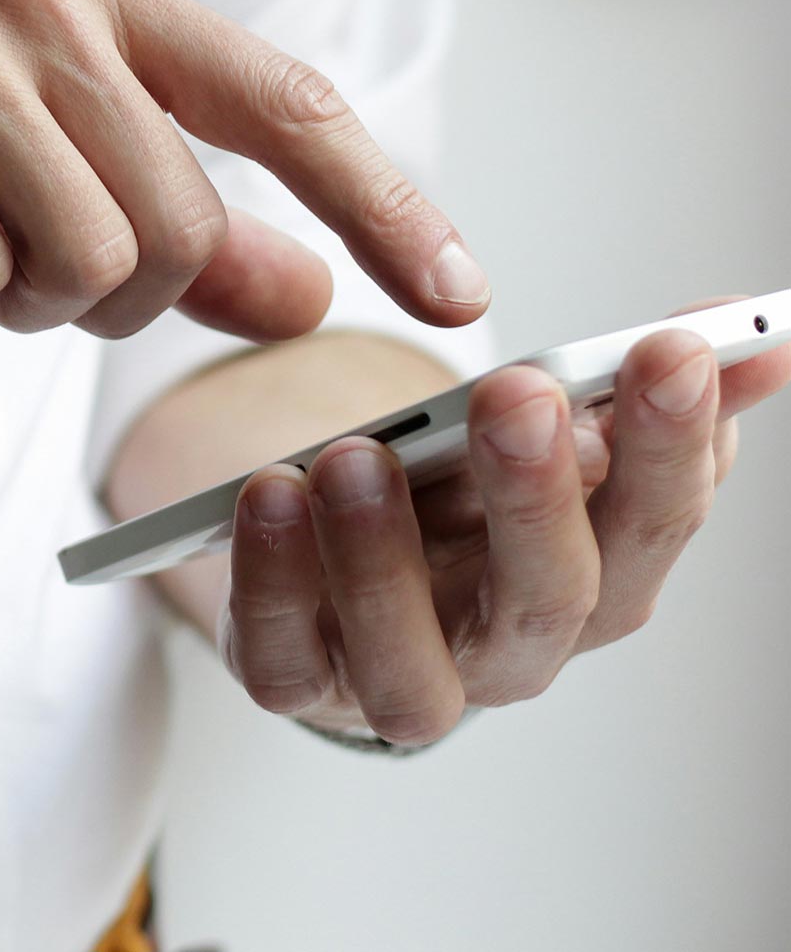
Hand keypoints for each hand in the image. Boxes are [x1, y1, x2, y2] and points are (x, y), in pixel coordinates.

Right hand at [0, 0, 488, 337]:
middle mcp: (54, 7)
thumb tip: (312, 295)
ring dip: (23, 296)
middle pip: (184, 231)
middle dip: (118, 296)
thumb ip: (192, 226)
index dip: (388, 204)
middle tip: (23, 253)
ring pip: (91, 262)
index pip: (290, 105)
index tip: (461, 295)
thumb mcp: (55, 145)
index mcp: (116, 2)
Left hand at [221, 308, 790, 743]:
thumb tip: (753, 331)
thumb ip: (640, 388)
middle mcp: (513, 646)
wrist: (353, 562)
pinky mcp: (301, 680)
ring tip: (358, 456)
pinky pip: (283, 662)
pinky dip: (272, 585)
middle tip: (519, 396)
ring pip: (412, 666)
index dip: (673, 445)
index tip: (671, 349)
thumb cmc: (469, 498)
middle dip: (539, 497)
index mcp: (596, 576)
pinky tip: (269, 495)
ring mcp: (404, 676)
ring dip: (385, 558)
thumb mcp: (555, 433)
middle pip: (550, 601)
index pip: (655, 523)